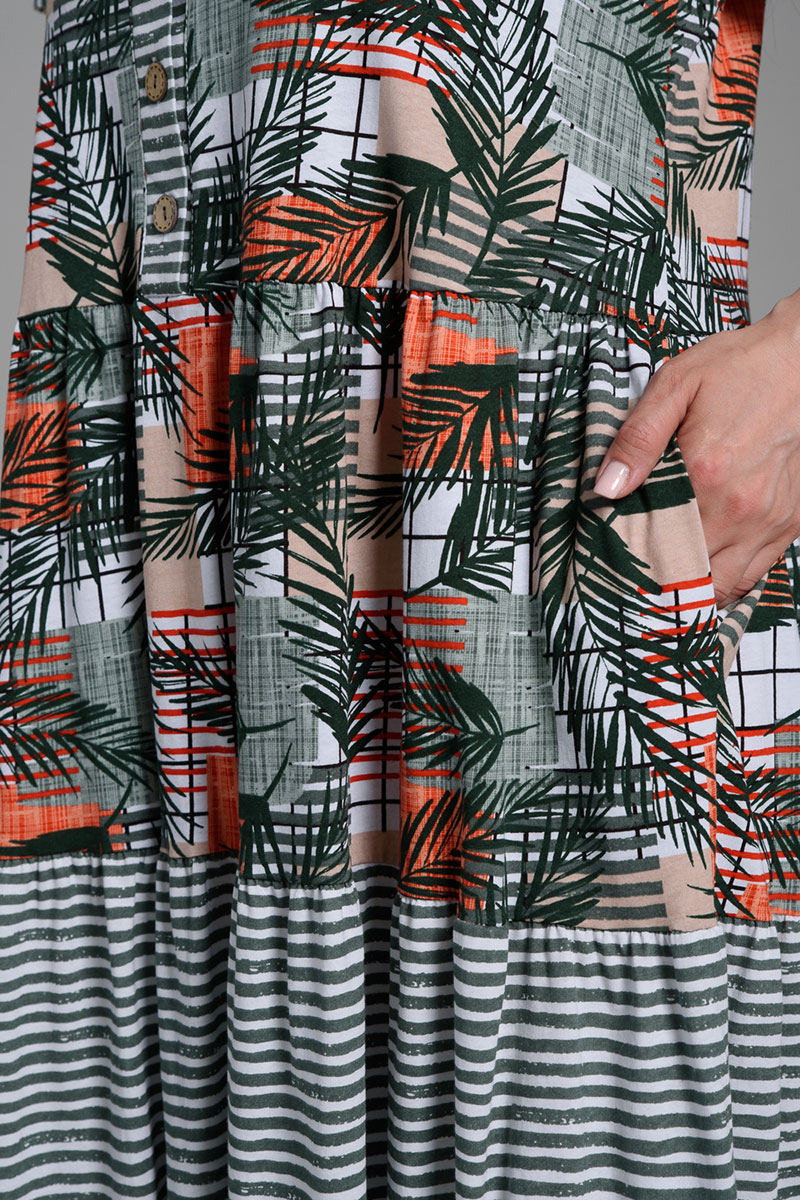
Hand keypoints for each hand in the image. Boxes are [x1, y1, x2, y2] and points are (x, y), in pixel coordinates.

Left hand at [592, 290, 799, 609]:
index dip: (626, 559)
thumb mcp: (677, 385)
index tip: (608, 564)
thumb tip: (605, 488)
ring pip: (721, 585)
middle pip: (685, 570)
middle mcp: (739, 507)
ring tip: (663, 583)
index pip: (652, 540)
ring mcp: (768, 520)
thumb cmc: (741, 367)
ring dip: (692, 589)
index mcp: (704, 474)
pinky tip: (705, 572)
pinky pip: (754, 575)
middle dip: (654, 579)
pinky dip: (726, 582)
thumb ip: (637, 438)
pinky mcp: (789, 524)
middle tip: (629, 580)